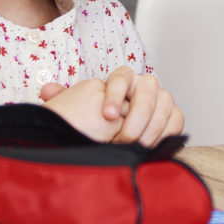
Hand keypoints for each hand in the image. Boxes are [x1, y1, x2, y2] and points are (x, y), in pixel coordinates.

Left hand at [40, 68, 184, 145]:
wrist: (118, 138)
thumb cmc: (97, 122)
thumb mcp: (80, 110)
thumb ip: (65, 99)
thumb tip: (47, 91)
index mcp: (122, 79)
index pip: (121, 77)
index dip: (116, 95)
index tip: (108, 116)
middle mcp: (144, 85)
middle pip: (148, 90)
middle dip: (137, 115)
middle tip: (123, 138)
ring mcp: (162, 99)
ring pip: (165, 103)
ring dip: (151, 127)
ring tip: (136, 147)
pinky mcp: (174, 115)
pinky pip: (177, 119)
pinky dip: (166, 132)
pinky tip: (151, 146)